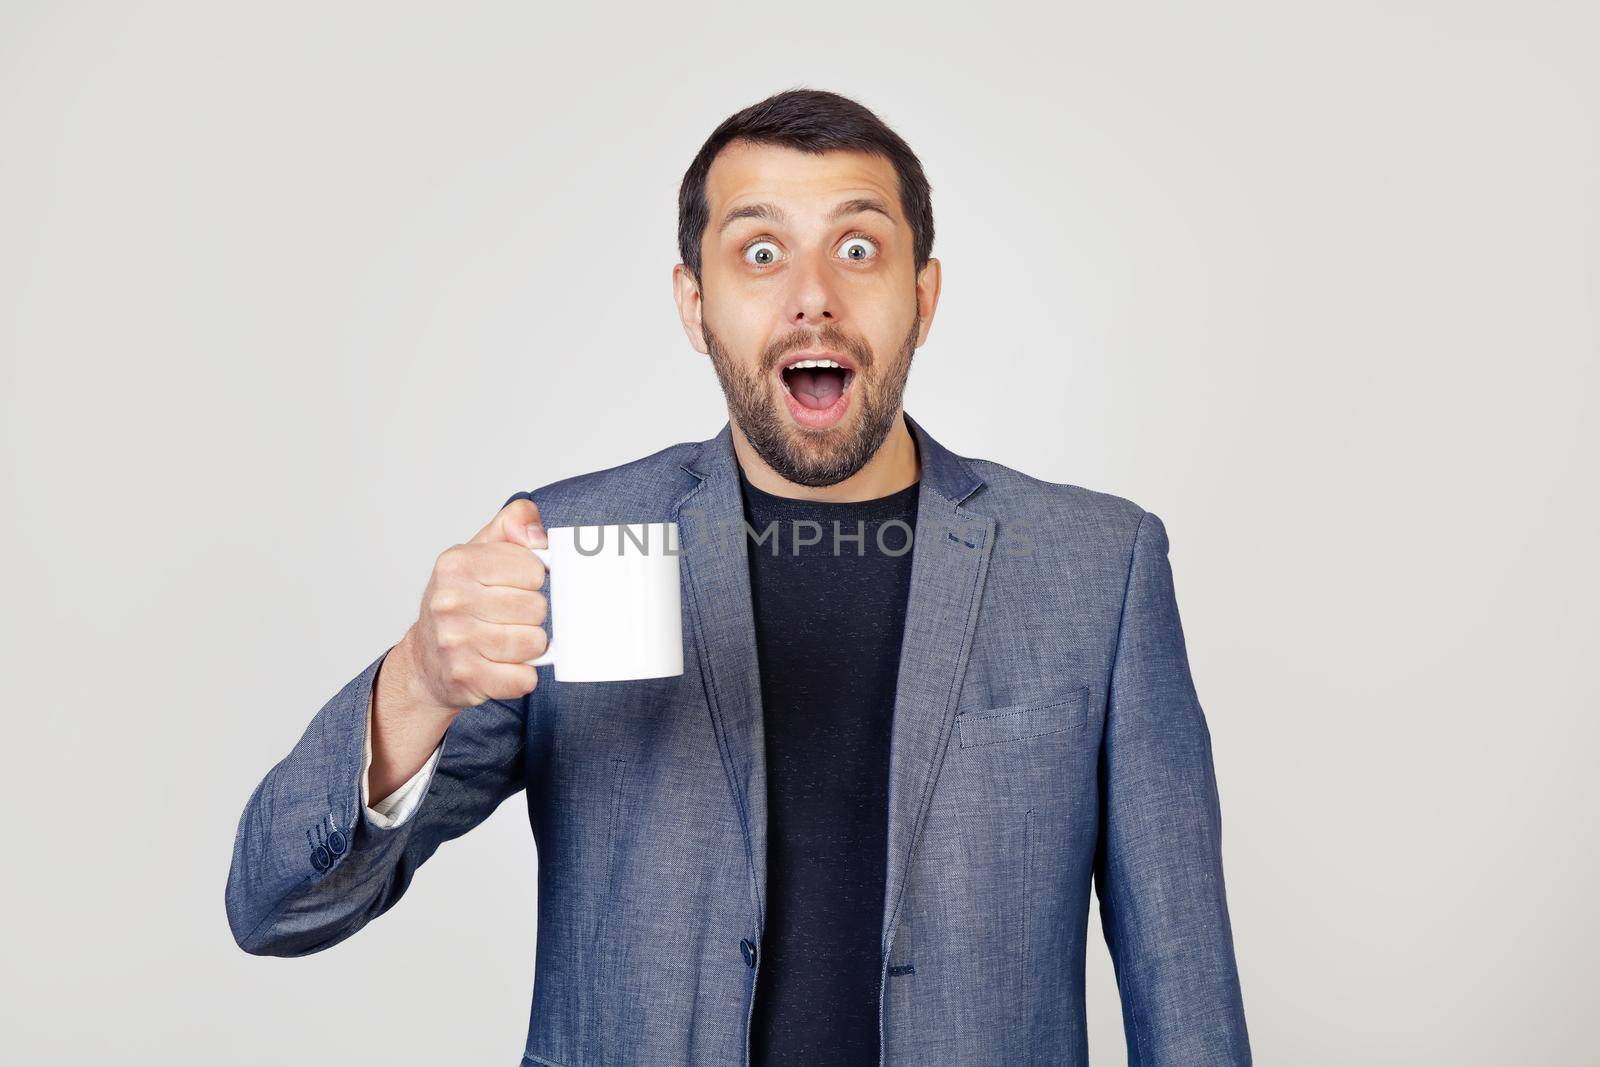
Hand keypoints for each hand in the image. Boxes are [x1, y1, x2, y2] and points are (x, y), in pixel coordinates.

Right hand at [403, 497, 550, 711]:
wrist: (427, 660)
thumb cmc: (462, 600)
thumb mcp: (481, 550)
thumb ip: (514, 523)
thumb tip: (540, 537)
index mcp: (456, 563)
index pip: (534, 569)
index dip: (532, 579)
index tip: (513, 585)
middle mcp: (450, 601)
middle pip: (537, 608)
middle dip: (531, 615)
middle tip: (507, 617)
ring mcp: (455, 642)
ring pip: (535, 644)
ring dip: (528, 646)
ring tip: (504, 641)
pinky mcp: (466, 678)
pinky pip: (525, 678)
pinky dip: (521, 675)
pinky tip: (501, 666)